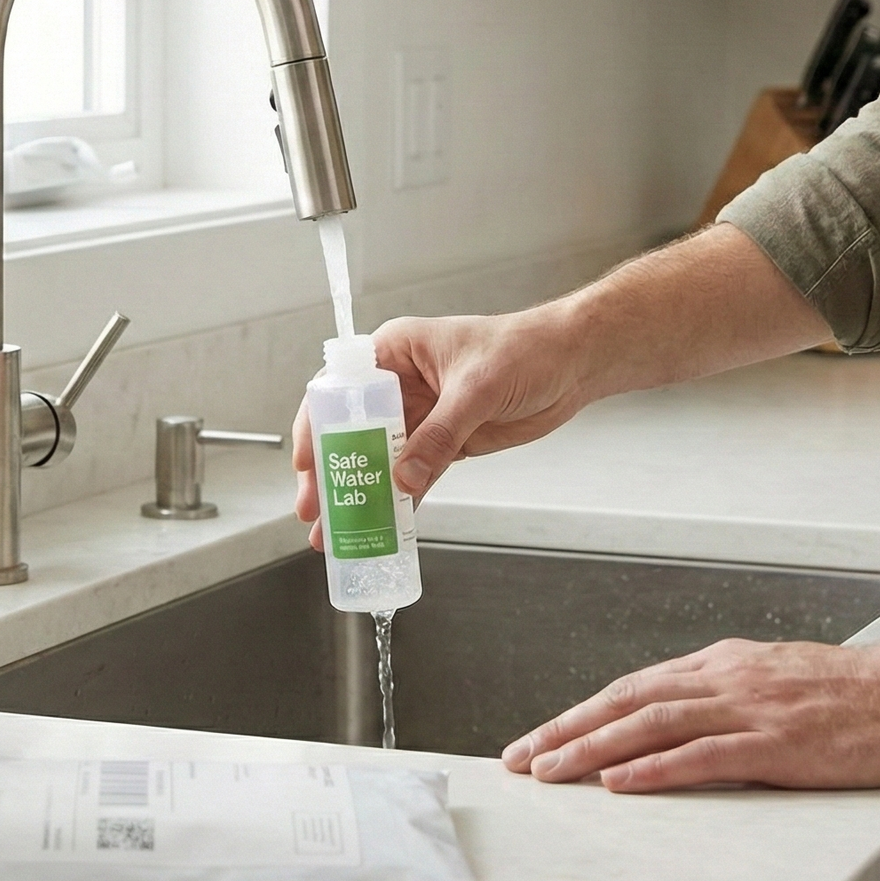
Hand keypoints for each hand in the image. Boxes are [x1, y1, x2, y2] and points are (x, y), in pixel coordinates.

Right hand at [293, 308, 593, 547]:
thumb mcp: (477, 388)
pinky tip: (381, 526)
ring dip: (359, 495)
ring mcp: (422, 416)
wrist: (573, 363)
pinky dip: (398, 501)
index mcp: (395, 352)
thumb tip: (404, 477)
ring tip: (336, 532)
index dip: (316, 427)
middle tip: (314, 511)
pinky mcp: (445, 442)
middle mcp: (399, 384)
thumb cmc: (526, 348)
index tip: (306, 464)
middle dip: (330, 473)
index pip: (339, 389)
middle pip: (350, 432)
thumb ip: (440, 434)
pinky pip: (413, 476)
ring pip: (378, 460)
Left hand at [501, 637, 879, 791]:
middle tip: (521, 757)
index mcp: (726, 665)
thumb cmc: (860, 694)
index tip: (543, 736)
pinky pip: (702, 756)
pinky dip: (654, 769)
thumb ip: (730, 694)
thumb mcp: (778, 680)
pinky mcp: (776, 745)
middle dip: (566, 730)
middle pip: (627, 702)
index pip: (636, 688)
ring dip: (592, 749)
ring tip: (550, 770)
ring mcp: (750, 710)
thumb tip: (683, 713)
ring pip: (650, 725)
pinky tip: (621, 782)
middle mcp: (727, 680)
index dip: (584, 713)